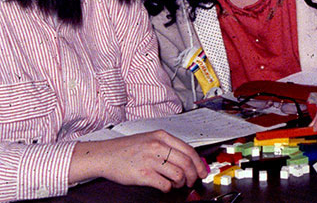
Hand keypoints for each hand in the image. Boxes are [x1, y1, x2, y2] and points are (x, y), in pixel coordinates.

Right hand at [70, 130, 206, 191]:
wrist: (105, 155)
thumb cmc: (126, 148)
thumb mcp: (150, 139)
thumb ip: (168, 146)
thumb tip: (187, 158)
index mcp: (162, 136)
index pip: (189, 150)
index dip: (199, 163)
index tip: (202, 171)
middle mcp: (158, 146)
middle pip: (187, 163)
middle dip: (193, 175)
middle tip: (191, 181)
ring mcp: (151, 160)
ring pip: (178, 174)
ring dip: (181, 182)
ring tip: (177, 183)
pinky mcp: (143, 174)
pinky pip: (165, 184)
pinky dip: (168, 188)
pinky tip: (164, 186)